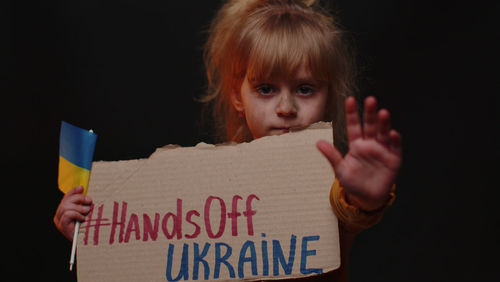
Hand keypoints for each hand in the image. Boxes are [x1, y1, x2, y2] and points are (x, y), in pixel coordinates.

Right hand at [53, 186, 92, 240]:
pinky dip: (77, 214)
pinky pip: (67, 214)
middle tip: (89, 201)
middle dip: (79, 198)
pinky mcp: (62, 227)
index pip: (66, 197)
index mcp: (64, 211)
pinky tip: (83, 219)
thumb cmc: (89, 227)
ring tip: (87, 211)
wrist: (89, 243)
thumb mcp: (86, 212)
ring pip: (65, 207)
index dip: (73, 191)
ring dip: (79, 207)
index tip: (82, 188)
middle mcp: (59, 216)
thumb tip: (82, 188)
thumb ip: (82, 202)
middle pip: (66, 201)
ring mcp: (59, 222)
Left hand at [317, 96, 401, 210]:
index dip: (352, 113)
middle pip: (370, 126)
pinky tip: (393, 134)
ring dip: (384, 124)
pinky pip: (395, 148)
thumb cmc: (353, 182)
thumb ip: (332, 156)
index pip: (354, 126)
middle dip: (370, 113)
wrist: (366, 197)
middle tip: (370, 100)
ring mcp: (382, 151)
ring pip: (383, 134)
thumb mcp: (340, 170)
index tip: (349, 100)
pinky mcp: (393, 160)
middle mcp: (370, 144)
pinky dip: (394, 141)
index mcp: (356, 144)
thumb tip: (318, 142)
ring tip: (383, 113)